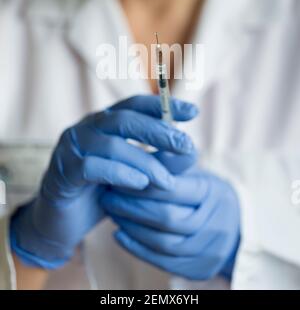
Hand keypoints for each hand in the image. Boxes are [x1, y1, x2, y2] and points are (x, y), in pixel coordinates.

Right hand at [10, 95, 197, 269]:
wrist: (62, 222)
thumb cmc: (102, 193)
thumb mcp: (136, 175)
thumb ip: (160, 161)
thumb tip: (191, 152)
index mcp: (104, 122)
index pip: (135, 105)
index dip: (163, 106)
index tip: (193, 112)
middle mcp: (86, 127)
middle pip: (124, 119)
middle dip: (158, 132)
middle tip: (185, 146)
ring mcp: (71, 147)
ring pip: (112, 145)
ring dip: (144, 162)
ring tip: (166, 181)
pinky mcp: (62, 171)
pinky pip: (92, 167)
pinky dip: (120, 174)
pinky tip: (139, 184)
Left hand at [103, 169, 240, 280]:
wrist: (235, 226)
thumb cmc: (204, 193)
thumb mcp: (194, 172)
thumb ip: (171, 163)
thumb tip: (144, 143)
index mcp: (214, 193)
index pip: (173, 189)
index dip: (142, 184)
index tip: (118, 176)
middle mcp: (216, 224)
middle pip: (167, 217)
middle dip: (132, 207)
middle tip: (108, 196)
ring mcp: (209, 250)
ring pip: (163, 242)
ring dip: (131, 227)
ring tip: (112, 213)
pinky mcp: (200, 270)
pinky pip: (163, 262)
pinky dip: (137, 248)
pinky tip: (119, 234)